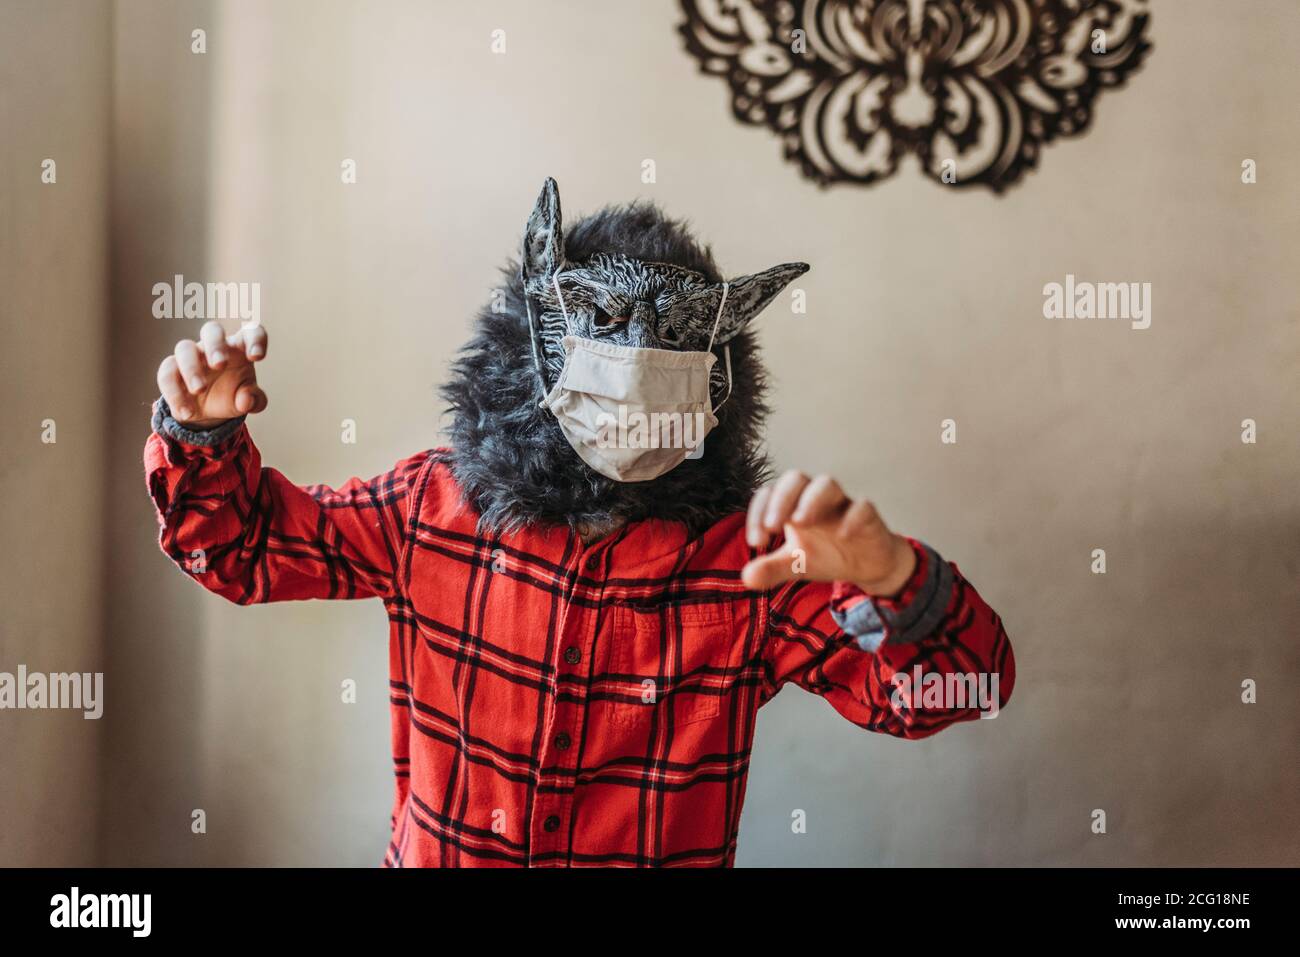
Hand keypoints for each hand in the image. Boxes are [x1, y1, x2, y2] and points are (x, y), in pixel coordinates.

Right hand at [156, 321, 268, 428]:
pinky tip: (187, 412)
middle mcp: (214, 347)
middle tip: (220, 365)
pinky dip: (175, 393)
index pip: (250, 332)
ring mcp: (191, 356)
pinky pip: (167, 373)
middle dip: (215, 345)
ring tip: (199, 390)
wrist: (211, 412)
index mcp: (240, 349)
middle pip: (212, 330)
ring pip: (184, 348)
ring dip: (191, 368)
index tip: (256, 357)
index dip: (255, 339)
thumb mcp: (250, 402)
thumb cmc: (236, 397)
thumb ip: (254, 400)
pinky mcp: (172, 370)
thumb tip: (246, 400)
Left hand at [741, 471, 915, 595]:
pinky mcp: (868, 516)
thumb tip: (746, 577)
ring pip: (827, 484)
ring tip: (799, 522)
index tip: (756, 542)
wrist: (867, 565)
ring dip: (811, 500)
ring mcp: (842, 504)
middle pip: (796, 478)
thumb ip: (771, 568)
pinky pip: (862, 507)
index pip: (769, 493)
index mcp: (792, 506)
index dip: (758, 512)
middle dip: (781, 498)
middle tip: (773, 525)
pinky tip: (843, 535)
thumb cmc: (826, 555)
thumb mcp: (795, 564)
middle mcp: (815, 499)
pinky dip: (852, 517)